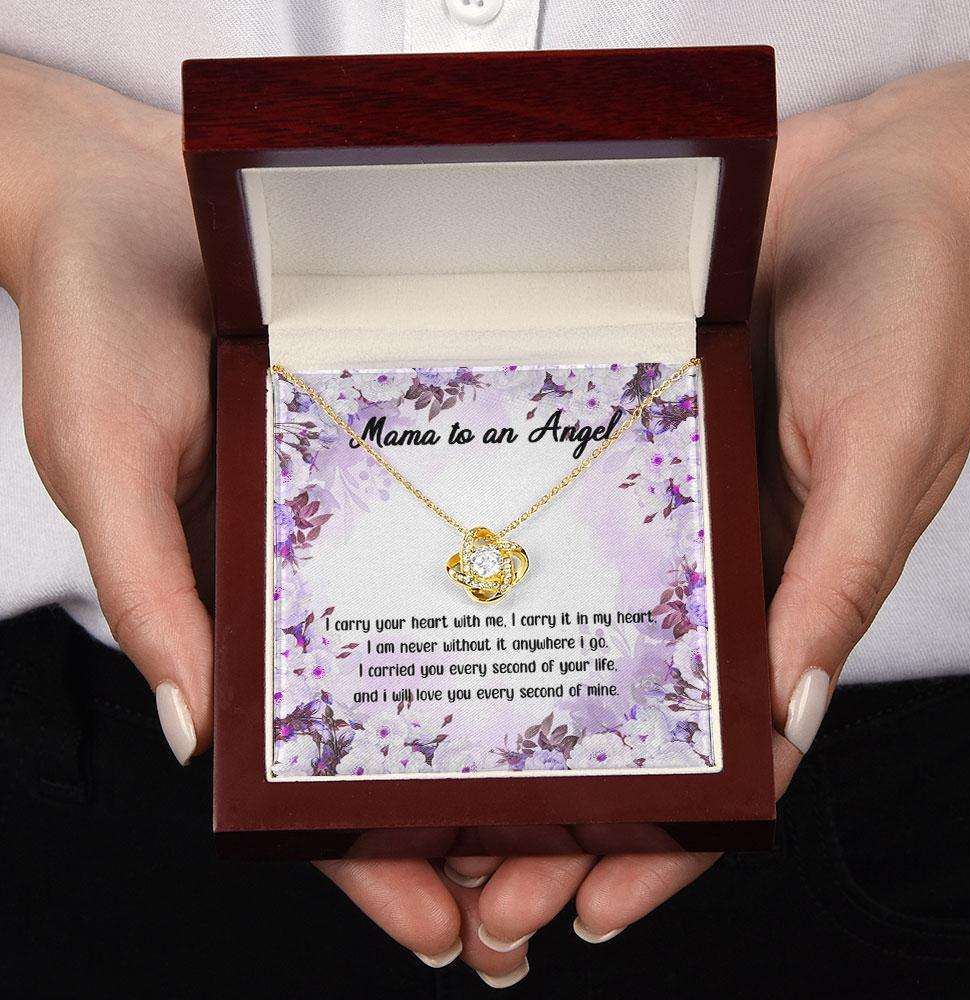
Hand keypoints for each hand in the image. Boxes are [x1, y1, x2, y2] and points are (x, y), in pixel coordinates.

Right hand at [0, 56, 519, 984]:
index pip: (301, 767)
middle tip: (538, 903)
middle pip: (391, 729)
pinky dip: (508, 597)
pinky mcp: (404, 456)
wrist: (135, 207)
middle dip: (454, 823)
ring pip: (441, 649)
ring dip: (498, 731)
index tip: (441, 930)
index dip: (361, 855)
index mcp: (233, 613)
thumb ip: (155, 596)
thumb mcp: (111, 469)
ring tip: (581, 810)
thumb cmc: (100, 333)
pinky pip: (467, 540)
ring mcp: (362, 525)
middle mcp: (309, 583)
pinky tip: (567, 642)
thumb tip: (195, 738)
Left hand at [436, 59, 969, 973]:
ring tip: (436, 818)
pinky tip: (449, 650)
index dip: (666, 842)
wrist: (860, 179)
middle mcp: (717, 571)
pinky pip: (556, 539)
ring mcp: (659, 513)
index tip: (585, 911)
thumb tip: (790, 719)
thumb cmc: (904, 308)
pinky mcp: (616, 449)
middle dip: (564, 820)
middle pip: (634, 723)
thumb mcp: (882, 450)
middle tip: (477, 900)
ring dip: (519, 732)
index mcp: (793, 595)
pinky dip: (509, 600)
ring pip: (580, 647)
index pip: (731, 756)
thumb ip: (835, 580)